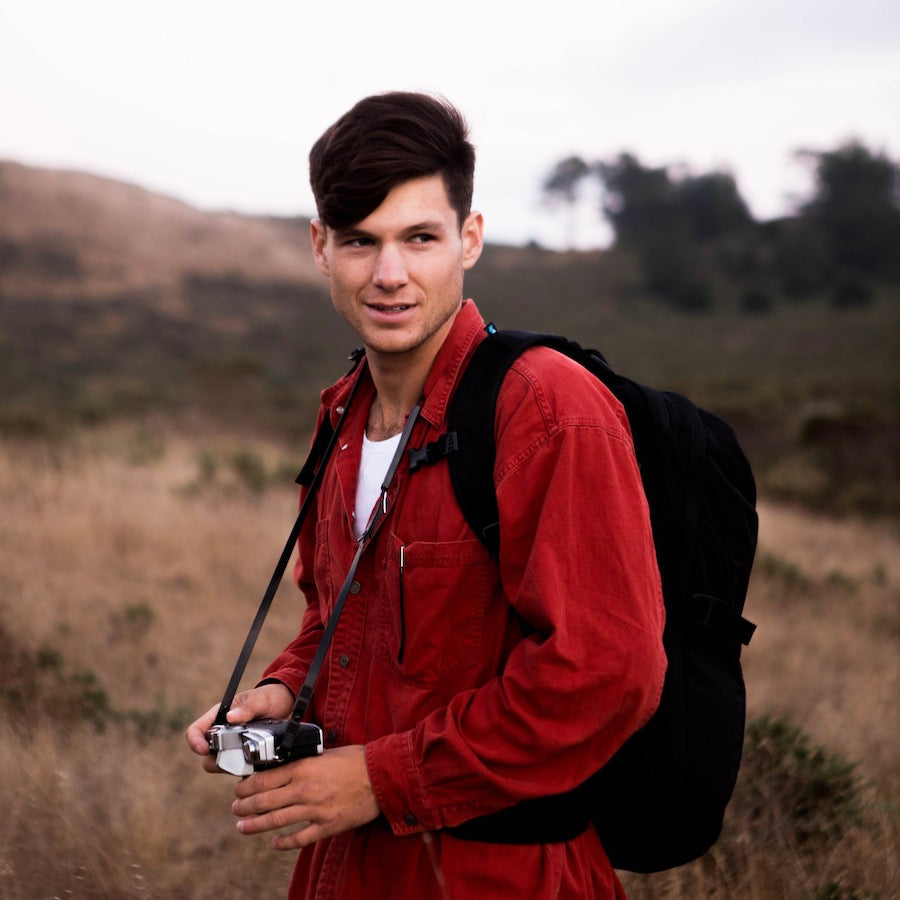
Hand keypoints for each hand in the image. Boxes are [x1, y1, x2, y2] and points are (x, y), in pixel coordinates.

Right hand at [184, 683, 294, 772]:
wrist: (288, 707)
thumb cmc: (269, 698)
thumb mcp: (261, 699)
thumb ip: (249, 707)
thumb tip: (230, 717)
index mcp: (219, 717)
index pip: (196, 731)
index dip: (195, 742)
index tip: (204, 749)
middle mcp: (223, 736)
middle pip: (208, 757)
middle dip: (217, 760)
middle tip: (236, 755)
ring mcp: (235, 750)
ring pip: (224, 767)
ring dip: (234, 766)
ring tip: (252, 757)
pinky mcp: (247, 760)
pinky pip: (241, 772)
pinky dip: (248, 772)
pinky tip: (260, 765)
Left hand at [231, 744, 379, 849]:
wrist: (381, 776)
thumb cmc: (354, 760)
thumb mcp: (323, 753)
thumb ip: (301, 761)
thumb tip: (279, 767)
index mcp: (303, 767)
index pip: (263, 779)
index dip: (245, 787)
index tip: (238, 790)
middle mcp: (304, 789)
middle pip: (264, 801)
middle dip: (244, 807)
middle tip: (235, 809)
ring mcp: (315, 809)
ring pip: (275, 821)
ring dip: (255, 825)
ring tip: (242, 827)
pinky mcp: (327, 826)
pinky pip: (299, 838)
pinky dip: (283, 842)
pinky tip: (274, 843)